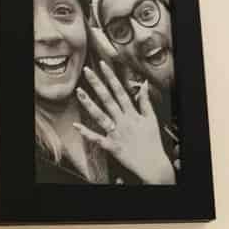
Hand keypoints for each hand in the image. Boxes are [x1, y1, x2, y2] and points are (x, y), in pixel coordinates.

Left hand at [74, 62, 174, 185]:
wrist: (152, 163)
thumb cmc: (152, 141)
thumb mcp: (152, 118)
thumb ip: (146, 101)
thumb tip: (144, 84)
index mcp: (132, 114)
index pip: (120, 90)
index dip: (111, 77)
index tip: (103, 65)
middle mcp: (122, 121)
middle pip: (108, 99)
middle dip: (97, 84)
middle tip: (87, 71)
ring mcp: (115, 133)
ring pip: (100, 116)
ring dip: (89, 104)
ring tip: (78, 92)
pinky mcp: (111, 146)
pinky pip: (97, 138)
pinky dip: (86, 133)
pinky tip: (76, 125)